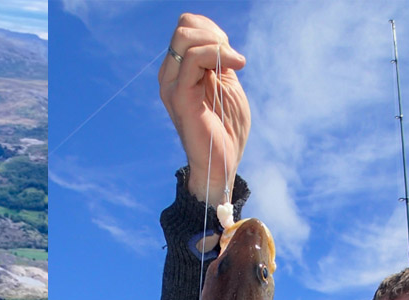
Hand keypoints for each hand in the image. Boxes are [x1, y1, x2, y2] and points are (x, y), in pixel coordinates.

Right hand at [159, 13, 250, 204]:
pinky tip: (238, 66)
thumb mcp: (225, 83)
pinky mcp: (180, 96)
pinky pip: (194, 58)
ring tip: (235, 62)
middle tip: (231, 57)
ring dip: (216, 42)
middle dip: (214, 33)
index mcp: (179, 73)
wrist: (222, 163)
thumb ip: (218, 59)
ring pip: (185, 36)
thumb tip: (217, 37)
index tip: (229, 53)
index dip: (211, 30)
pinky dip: (219, 54)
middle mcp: (170, 77)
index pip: (187, 27)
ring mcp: (172, 86)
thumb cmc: (226, 129)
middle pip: (184, 27)